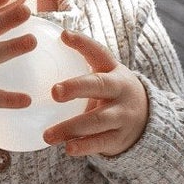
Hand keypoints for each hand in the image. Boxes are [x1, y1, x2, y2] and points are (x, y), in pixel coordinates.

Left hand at [43, 29, 149, 157]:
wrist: (146, 121)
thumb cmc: (111, 94)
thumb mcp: (104, 76)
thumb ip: (80, 66)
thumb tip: (37, 49)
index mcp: (113, 71)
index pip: (99, 52)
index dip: (82, 43)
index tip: (64, 35)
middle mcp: (120, 91)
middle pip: (99, 86)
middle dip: (77, 87)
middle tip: (54, 91)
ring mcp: (122, 116)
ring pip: (97, 120)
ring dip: (71, 127)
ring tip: (48, 135)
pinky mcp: (119, 138)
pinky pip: (100, 143)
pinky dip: (84, 146)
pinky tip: (68, 148)